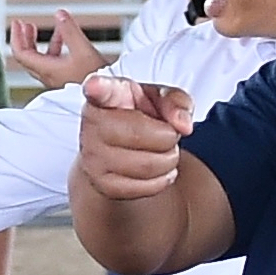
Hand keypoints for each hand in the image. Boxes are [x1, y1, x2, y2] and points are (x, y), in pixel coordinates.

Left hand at [8, 13, 107, 87]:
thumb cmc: (96, 77)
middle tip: (22, 25)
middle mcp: (48, 75)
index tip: (17, 22)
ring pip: (40, 58)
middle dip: (23, 38)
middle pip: (27, 57)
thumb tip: (59, 14)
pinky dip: (54, 46)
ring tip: (37, 28)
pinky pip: (53, 60)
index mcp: (47, 70)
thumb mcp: (83, 49)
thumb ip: (70, 30)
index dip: (16, 36)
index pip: (21, 54)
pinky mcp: (66, 77)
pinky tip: (63, 36)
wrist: (110, 96)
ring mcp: (56, 77)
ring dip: (37, 42)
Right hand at [72, 75, 193, 203]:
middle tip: (166, 134)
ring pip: (148, 165)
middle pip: (141, 134)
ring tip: (162, 151)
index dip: (97, 88)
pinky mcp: (101, 184)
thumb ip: (176, 102)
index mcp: (106, 95)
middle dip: (167, 137)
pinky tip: (157, 169)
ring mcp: (92, 157)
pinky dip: (161, 180)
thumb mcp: (159, 98)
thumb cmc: (137, 116)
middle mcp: (92, 125)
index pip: (99, 90)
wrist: (113, 148)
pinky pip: (144, 188)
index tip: (94, 86)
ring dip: (168, 160)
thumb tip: (183, 125)